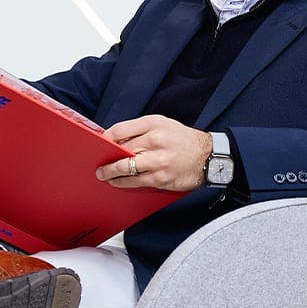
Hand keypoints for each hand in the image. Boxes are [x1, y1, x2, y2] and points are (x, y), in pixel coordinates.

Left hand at [95, 115, 212, 191]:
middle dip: (107, 158)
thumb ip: (140, 129)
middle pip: (121, 150)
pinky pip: (136, 182)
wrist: (208, 156)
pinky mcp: (161, 178)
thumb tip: (116, 139)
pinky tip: (118, 182)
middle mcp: (156, 140)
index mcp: (154, 124)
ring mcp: (158, 161)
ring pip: (125, 168)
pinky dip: (123, 183)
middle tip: (98, 164)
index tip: (99, 143)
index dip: (106, 138)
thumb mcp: (162, 124)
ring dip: (111, 173)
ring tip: (104, 175)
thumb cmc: (182, 140)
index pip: (121, 130)